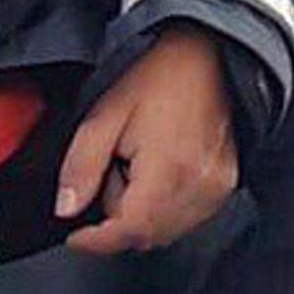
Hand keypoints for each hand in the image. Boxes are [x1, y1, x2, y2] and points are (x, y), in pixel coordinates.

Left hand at [55, 25, 241, 255]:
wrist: (207, 51)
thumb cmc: (161, 75)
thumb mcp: (104, 114)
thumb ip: (80, 166)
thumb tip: (66, 208)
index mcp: (168, 170)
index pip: (128, 232)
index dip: (96, 242)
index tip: (75, 237)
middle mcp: (199, 185)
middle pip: (147, 235)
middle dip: (118, 216)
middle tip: (115, 167)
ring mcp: (217, 186)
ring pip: (168, 231)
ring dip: (143, 213)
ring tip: (140, 163)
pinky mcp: (227, 182)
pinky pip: (190, 216)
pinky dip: (166, 207)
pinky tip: (162, 170)